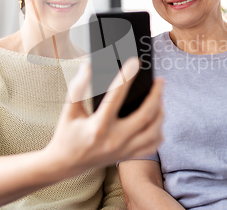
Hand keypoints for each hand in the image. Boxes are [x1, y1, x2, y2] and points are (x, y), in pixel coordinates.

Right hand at [46, 57, 163, 174]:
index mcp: (98, 126)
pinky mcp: (128, 155)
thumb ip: (78, 87)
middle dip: (156, 95)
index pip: (116, 96)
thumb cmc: (67, 134)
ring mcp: (124, 149)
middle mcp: (114, 139)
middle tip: (159, 80)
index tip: (135, 62)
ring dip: (160, 112)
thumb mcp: (69, 110)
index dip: (127, 76)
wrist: (66, 164)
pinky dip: (159, 131)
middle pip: (145, 115)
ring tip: (159, 97)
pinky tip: (157, 119)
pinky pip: (153, 145)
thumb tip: (88, 66)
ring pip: (153, 131)